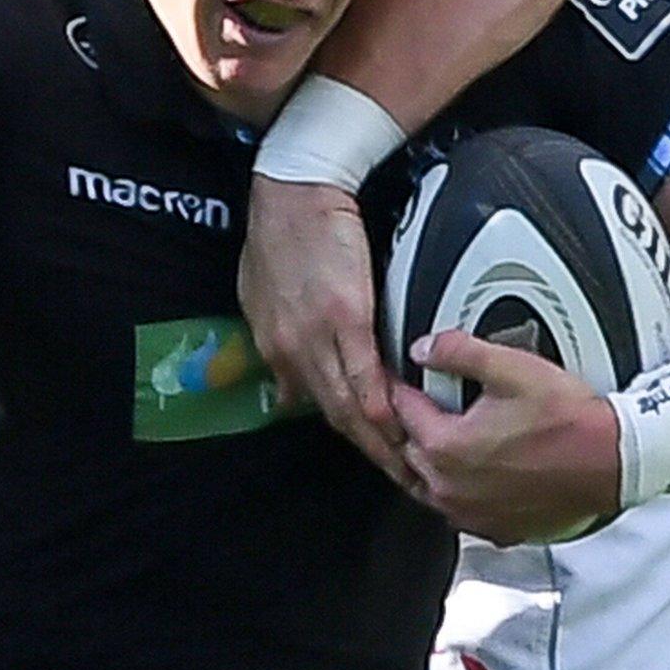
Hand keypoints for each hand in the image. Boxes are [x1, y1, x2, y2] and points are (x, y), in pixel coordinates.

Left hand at [237, 175, 413, 487]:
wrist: (295, 189)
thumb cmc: (280, 234)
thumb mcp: (260, 296)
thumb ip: (277, 345)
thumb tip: (289, 390)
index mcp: (275, 346)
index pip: (315, 403)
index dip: (346, 433)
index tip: (372, 455)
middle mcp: (293, 350)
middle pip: (336, 415)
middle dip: (370, 452)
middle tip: (402, 480)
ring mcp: (319, 336)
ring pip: (350, 402)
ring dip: (379, 439)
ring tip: (408, 465)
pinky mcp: (348, 315)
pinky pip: (365, 370)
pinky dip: (380, 402)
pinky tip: (397, 426)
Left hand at [388, 330, 617, 544]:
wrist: (613, 462)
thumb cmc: (571, 423)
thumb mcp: (511, 368)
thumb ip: (459, 352)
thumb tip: (425, 348)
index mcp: (446, 448)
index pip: (400, 412)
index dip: (398, 387)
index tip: (399, 376)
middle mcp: (452, 489)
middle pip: (407, 452)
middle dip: (405, 425)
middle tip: (412, 402)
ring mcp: (472, 514)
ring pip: (427, 486)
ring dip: (425, 460)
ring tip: (434, 435)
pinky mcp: (495, 528)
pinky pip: (457, 509)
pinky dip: (454, 488)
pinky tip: (465, 472)